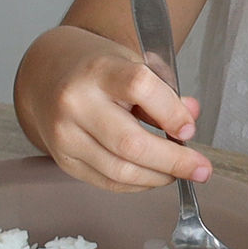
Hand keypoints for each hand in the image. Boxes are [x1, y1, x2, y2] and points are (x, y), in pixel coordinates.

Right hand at [12, 24, 205, 191]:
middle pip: (131, 143)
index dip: (171, 112)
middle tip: (201, 169)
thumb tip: (191, 117)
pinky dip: (137, 184)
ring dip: (158, 177)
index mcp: (98, 70)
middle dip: (174, 161)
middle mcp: (75, 103)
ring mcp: (65, 135)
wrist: (47, 76)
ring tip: (179, 173)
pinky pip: (107, 182)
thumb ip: (164, 92)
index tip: (190, 129)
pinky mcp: (63, 160)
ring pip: (120, 170)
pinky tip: (153, 176)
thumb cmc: (97, 69)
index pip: (140, 87)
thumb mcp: (132, 64)